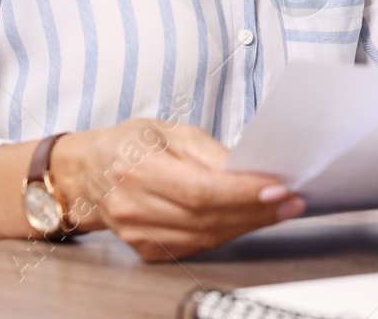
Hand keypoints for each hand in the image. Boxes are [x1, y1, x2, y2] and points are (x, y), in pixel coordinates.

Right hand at [52, 118, 304, 260]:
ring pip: (204, 237)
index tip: (277, 188)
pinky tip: (245, 220)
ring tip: (278, 210)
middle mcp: (134, 204)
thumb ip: (209, 151)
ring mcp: (137, 232)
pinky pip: (195, 246)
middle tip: (291, 201)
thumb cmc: (130, 144)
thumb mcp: (169, 130)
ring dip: (247, 225)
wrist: (87, 172)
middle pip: (206, 217)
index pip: (200, 190)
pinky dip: (225, 234)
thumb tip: (247, 170)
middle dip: (256, 210)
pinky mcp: (145, 248)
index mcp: (137, 167)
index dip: (242, 193)